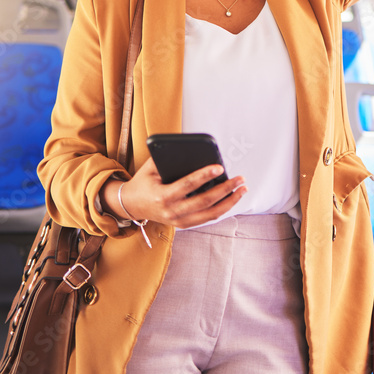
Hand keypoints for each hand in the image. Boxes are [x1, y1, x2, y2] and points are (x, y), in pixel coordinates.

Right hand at [107, 158, 247, 230]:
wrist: (131, 205)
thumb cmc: (143, 182)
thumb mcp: (150, 168)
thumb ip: (167, 158)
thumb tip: (190, 148)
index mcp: (163, 196)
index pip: (188, 185)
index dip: (204, 176)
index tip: (219, 167)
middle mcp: (172, 212)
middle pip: (205, 202)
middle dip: (225, 190)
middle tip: (239, 179)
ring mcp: (179, 221)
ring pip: (210, 214)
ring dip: (229, 202)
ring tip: (242, 189)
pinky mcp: (184, 224)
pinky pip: (207, 218)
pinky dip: (222, 208)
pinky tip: (232, 198)